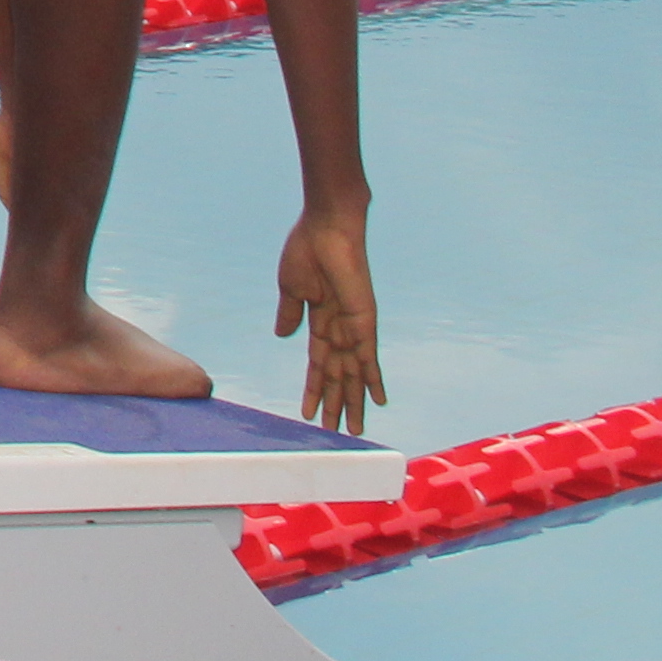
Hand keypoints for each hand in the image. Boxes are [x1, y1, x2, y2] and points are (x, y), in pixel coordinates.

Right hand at [277, 203, 383, 432]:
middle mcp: (339, 328)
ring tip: (353, 430)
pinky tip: (378, 400)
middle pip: (338, 375)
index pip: (318, 364)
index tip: (309, 413)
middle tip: (339, 433)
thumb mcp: (291, 287)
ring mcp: (353, 326)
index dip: (315, 389)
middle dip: (337, 404)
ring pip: (352, 374)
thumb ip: (290, 314)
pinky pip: (370, 357)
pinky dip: (375, 379)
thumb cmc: (306, 248)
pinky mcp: (364, 321)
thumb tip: (283, 337)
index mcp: (319, 320)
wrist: (326, 227)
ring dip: (352, 401)